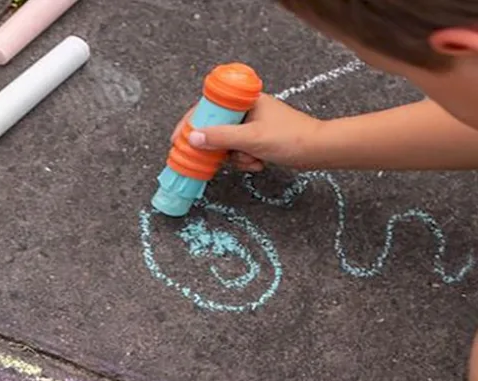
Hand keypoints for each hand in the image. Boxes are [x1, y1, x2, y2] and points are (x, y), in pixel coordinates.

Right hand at [171, 94, 325, 171]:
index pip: (210, 106)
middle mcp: (247, 110)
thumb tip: (193, 138)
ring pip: (227, 143)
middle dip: (219, 147)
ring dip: (235, 157)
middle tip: (215, 159)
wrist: (317, 151)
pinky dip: (245, 161)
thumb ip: (220, 137)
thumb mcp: (251, 138)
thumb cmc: (289, 138)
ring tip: (251, 160)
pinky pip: (239, 151)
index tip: (178, 138)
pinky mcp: (258, 139)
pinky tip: (259, 164)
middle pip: (216, 128)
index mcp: (246, 101)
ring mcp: (252, 125)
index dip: (192, 122)